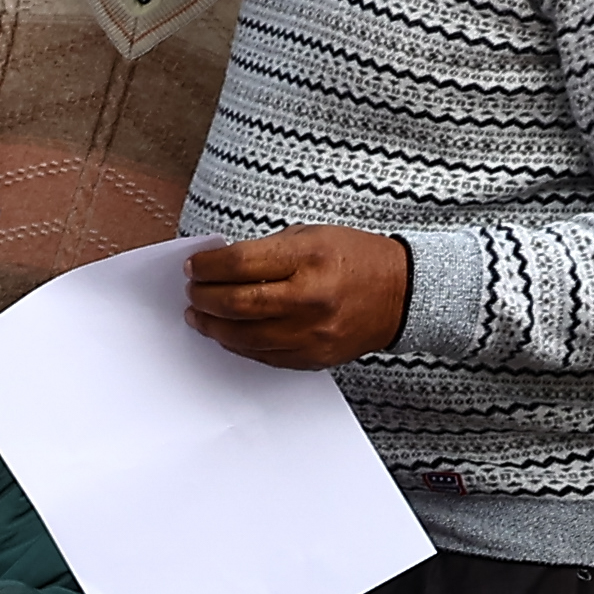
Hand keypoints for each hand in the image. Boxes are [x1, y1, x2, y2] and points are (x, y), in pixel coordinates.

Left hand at [183, 226, 413, 366]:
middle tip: (192, 292)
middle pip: (236, 303)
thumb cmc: (355, 259)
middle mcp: (310, 297)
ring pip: (244, 336)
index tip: (193, 267)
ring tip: (198, 315)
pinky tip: (225, 333)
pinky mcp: (313, 357)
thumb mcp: (312, 236)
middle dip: (204, 298)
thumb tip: (220, 266)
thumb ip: (265, 251)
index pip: (240, 264)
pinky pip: (262, 355)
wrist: (401, 293)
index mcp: (309, 258)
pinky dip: (237, 344)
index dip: (207, 267)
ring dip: (212, 326)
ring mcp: (311, 332)